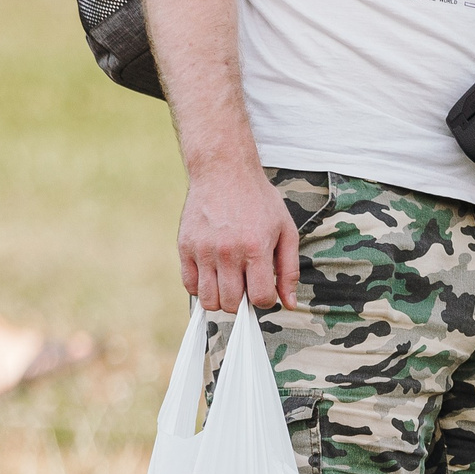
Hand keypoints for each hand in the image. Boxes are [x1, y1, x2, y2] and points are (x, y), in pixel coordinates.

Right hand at [180, 164, 296, 313]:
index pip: (259, 298)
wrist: (223, 170)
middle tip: (246, 287)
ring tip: (230, 283)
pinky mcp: (185, 245)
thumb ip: (289, 270)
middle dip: (243, 303)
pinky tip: (213, 276)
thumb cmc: (259, 201)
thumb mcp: (286, 231)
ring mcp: (203, 249)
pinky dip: (201, 288)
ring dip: (221, 299)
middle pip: (232, 303)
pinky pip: (189, 284)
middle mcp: (227, 251)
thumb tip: (289, 303)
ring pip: (208, 299)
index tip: (264, 289)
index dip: (265, 300)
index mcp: (255, 248)